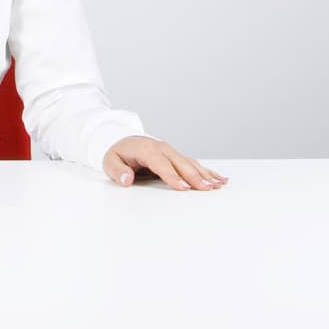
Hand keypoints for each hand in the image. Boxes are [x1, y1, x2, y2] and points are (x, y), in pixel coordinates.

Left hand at [102, 136, 228, 191]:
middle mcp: (162, 149)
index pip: (161, 165)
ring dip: (205, 174)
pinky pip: (193, 163)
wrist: (121, 139)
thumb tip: (126, 179)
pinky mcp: (175, 156)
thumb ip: (117, 171)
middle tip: (207, 189)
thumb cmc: (117, 153)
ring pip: (190, 163)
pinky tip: (219, 178)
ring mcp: (171, 152)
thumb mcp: (110, 161)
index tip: (184, 188)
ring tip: (218, 185)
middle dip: (194, 177)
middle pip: (181, 164)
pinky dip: (206, 171)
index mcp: (147, 150)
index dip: (173, 176)